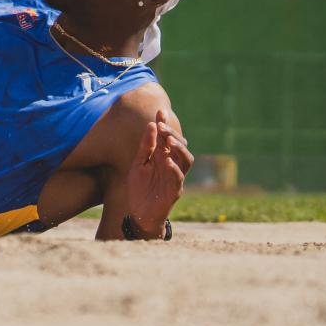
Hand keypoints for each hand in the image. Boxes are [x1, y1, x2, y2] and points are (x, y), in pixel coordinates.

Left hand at [120, 109, 191, 235]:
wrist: (139, 214)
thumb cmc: (140, 188)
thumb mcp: (138, 164)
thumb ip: (145, 146)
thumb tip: (151, 125)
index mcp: (162, 156)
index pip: (166, 137)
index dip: (164, 124)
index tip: (160, 111)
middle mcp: (172, 164)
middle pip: (179, 145)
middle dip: (171, 133)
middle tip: (161, 126)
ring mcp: (175, 177)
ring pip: (186, 159)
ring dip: (179, 148)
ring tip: (168, 140)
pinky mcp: (175, 191)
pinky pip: (179, 178)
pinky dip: (174, 169)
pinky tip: (167, 161)